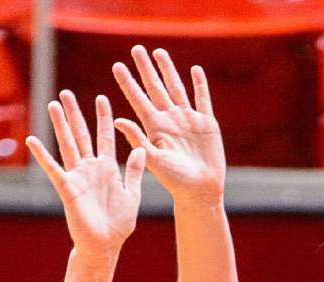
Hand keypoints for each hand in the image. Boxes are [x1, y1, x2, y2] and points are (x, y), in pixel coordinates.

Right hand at [26, 91, 144, 257]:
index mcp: (109, 168)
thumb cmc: (119, 222)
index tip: (102, 98)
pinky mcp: (68, 188)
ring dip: (60, 126)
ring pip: (68, 145)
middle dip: (76, 114)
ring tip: (53, 106)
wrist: (106, 244)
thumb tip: (141, 148)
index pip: (106, 137)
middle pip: (82, 135)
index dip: (104, 118)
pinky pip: (54, 169)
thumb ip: (136, 171)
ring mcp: (78, 176)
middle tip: (67, 93)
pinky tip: (33, 140)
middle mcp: (91, 168)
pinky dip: (43, 155)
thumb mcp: (133, 193)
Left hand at [112, 46, 225, 203]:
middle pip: (155, 88)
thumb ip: (137, 139)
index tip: (117, 66)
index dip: (128, 83)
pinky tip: (194, 70)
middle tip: (136, 49)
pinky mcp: (206, 123)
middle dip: (146, 69)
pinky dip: (199, 85)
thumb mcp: (154, 160)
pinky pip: (202, 99)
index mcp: (154, 128)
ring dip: (168, 70)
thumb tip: (117, 120)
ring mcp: (188, 120)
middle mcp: (169, 120)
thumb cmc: (175, 181)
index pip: (138, 99)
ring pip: (176, 88)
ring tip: (159, 52)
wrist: (201, 190)